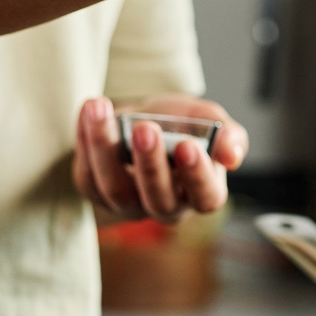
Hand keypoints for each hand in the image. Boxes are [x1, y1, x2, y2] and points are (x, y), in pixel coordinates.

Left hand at [72, 94, 248, 223]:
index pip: (205, 197)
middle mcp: (166, 205)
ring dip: (105, 148)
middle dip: (150, 164)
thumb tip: (231, 155)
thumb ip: (226, 134)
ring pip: (115, 190)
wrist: (144, 118)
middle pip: (159, 200)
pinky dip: (84, 141)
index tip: (187, 145)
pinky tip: (88, 110)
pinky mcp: (96, 191)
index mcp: (201, 192)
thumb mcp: (207, 120)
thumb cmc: (181, 125)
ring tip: (101, 109)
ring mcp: (128, 203)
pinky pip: (87, 175)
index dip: (197, 175)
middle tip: (145, 128)